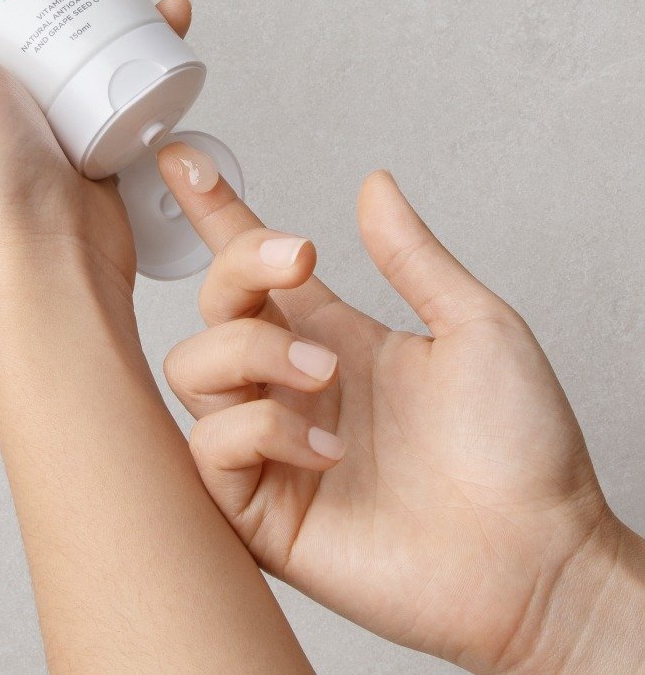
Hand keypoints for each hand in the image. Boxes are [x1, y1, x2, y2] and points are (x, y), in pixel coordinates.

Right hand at [159, 147, 644, 673]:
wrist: (538, 562)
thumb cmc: (521, 454)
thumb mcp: (477, 329)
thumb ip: (413, 256)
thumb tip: (376, 187)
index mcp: (334, 338)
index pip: (252, 266)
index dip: (214, 211)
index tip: (184, 161)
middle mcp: (293, 385)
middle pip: (212, 305)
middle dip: (239, 267)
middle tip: (298, 261)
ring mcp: (275, 446)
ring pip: (193, 369)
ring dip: (252, 351)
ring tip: (322, 374)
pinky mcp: (264, 509)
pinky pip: (213, 450)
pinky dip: (260, 431)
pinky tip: (324, 448)